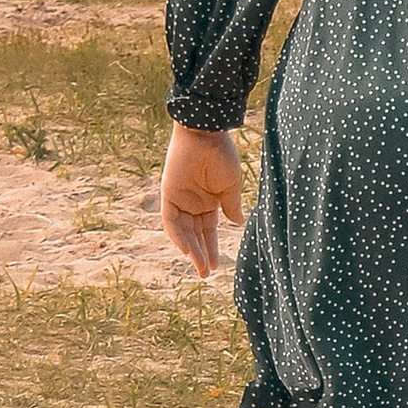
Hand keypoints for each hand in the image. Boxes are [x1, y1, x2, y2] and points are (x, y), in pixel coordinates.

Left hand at [161, 123, 245, 274]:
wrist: (205, 133)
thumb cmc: (221, 155)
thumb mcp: (231, 185)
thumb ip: (232, 205)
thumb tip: (238, 223)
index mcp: (210, 201)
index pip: (208, 231)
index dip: (211, 248)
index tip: (217, 266)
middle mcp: (193, 203)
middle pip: (195, 235)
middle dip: (201, 254)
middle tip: (206, 274)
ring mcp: (181, 199)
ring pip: (184, 231)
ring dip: (191, 249)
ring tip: (200, 266)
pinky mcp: (169, 193)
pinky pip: (171, 220)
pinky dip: (177, 235)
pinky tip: (187, 248)